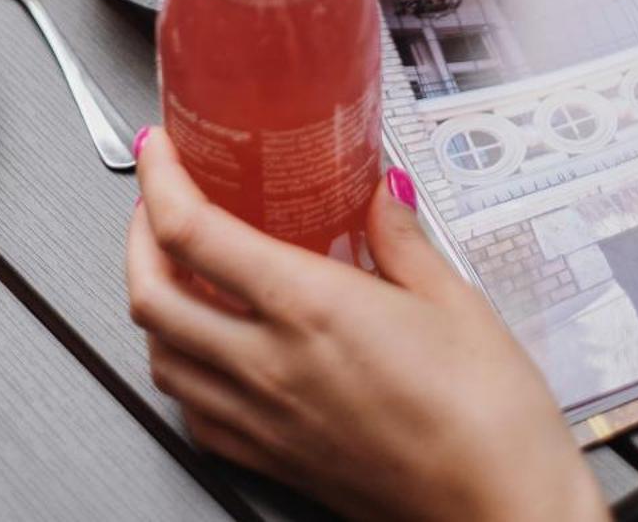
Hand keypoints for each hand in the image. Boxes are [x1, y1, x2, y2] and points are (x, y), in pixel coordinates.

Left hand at [126, 128, 609, 521]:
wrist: (501, 511)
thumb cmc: (488, 419)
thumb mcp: (456, 300)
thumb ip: (402, 240)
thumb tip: (382, 197)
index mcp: (309, 308)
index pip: (191, 231)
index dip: (159, 180)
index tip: (159, 151)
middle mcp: (270, 364)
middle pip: (149, 295)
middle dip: (136, 239)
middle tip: (155, 206)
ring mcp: (264, 418)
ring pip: (160, 358)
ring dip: (150, 305)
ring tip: (174, 273)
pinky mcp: (272, 459)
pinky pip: (193, 413)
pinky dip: (180, 372)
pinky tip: (208, 355)